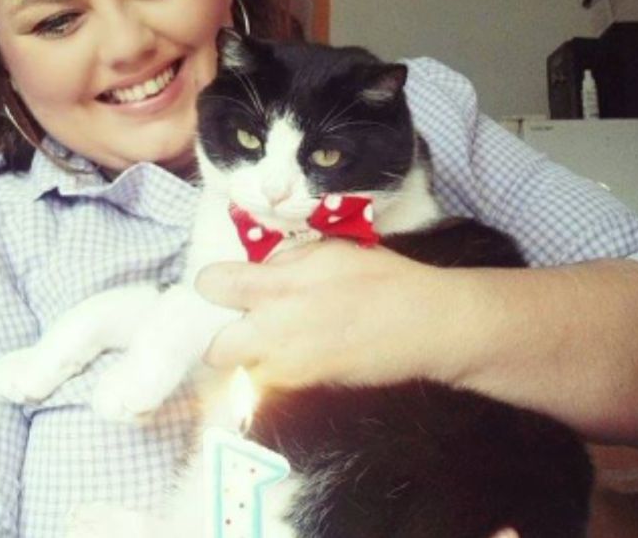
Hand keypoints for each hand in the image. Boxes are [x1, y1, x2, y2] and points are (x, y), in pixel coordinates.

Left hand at [195, 239, 453, 388]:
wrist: (425, 325)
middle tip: (242, 324)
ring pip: (242, 372)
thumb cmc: (383, 278)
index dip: (214, 284)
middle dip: (221, 337)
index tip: (225, 285)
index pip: (212, 286)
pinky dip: (276, 373)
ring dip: (250, 359)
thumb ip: (286, 261)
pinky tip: (300, 354)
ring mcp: (289, 366)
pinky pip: (273, 383)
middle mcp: (274, 329)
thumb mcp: (331, 250)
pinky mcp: (307, 388)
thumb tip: (259, 269)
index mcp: (278, 286)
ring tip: (274, 341)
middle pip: (214, 348)